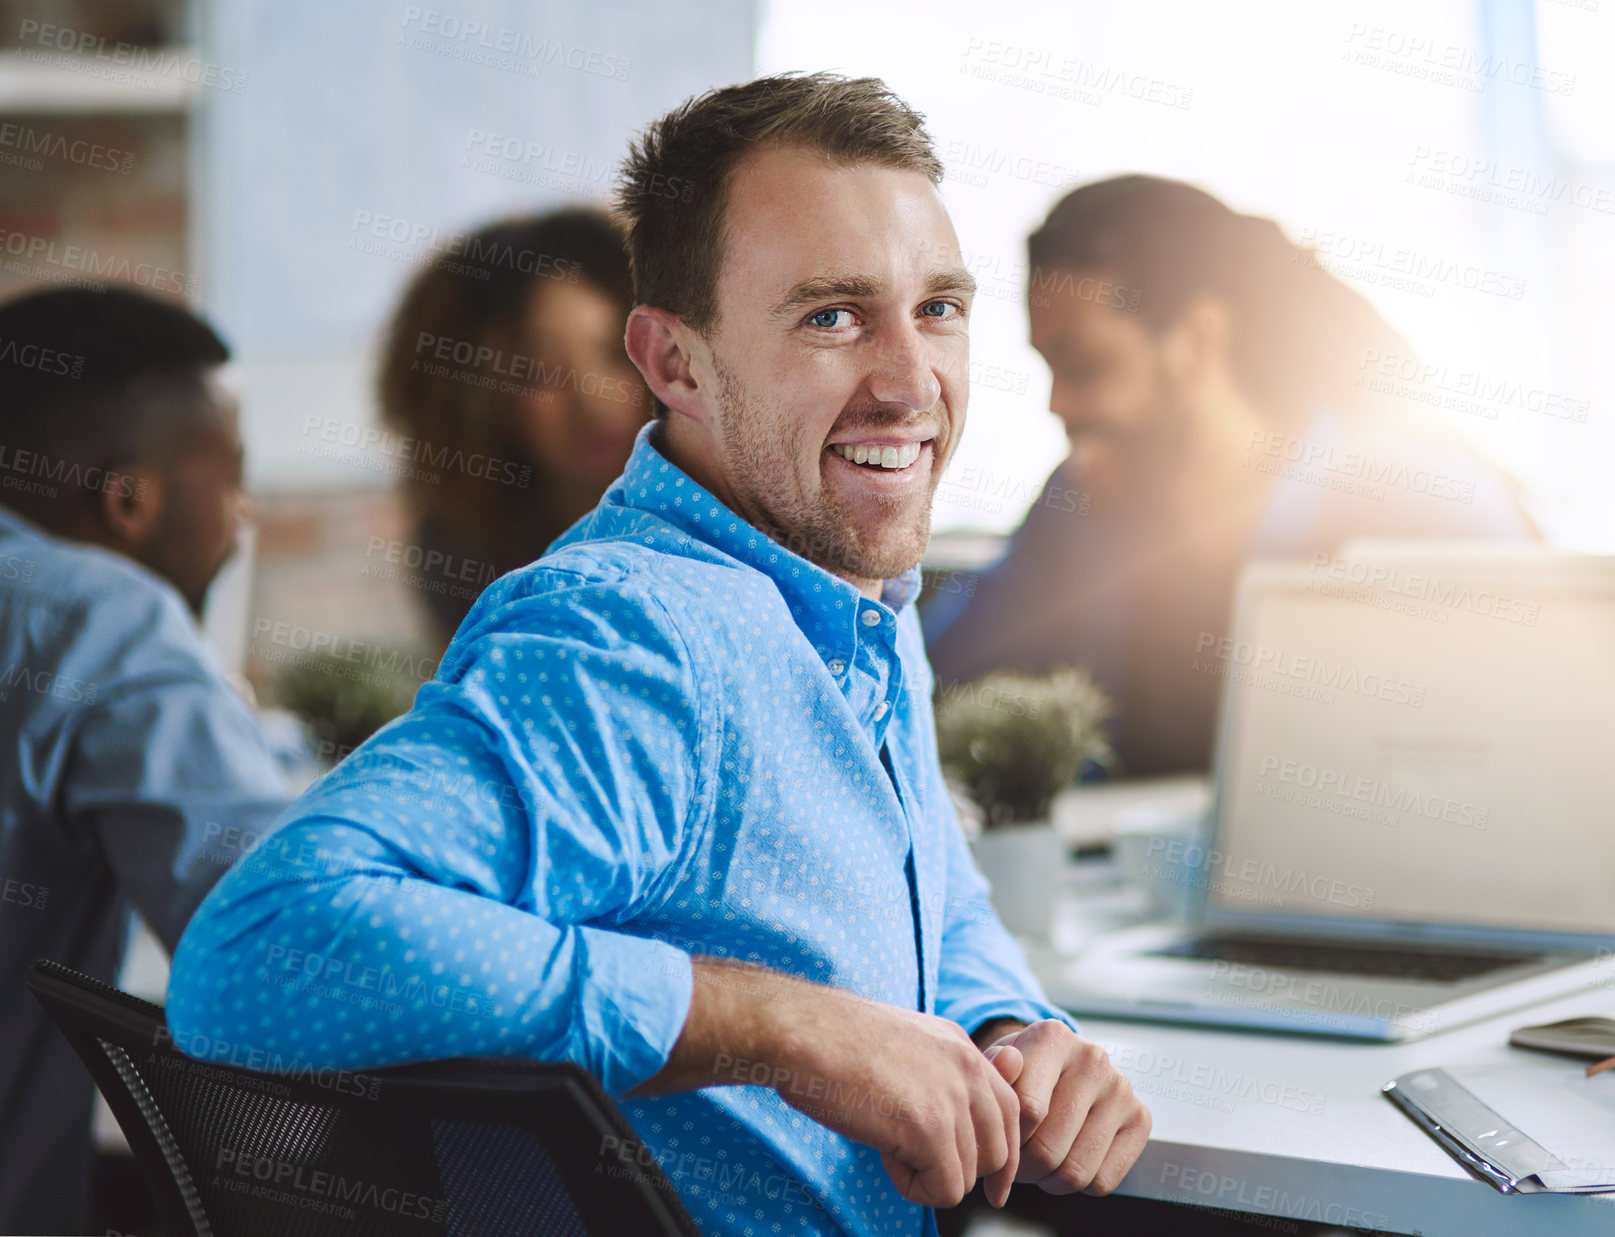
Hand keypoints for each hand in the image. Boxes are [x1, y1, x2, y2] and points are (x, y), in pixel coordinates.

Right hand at [769, 983, 1021, 1208]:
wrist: (801, 1031)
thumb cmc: (832, 1040)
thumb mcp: (901, 1046)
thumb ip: (939, 1076)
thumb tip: (958, 1129)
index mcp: (960, 1045)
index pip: (1011, 1109)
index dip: (1002, 1153)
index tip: (991, 1184)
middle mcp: (967, 1066)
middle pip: (999, 1149)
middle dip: (966, 1172)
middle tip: (921, 1168)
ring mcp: (952, 1096)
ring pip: (969, 1174)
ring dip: (928, 1175)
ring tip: (886, 1145)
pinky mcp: (931, 1129)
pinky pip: (945, 1190)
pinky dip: (914, 1188)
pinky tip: (884, 1156)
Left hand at [980, 1019, 1150, 1196]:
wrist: (1058, 1071)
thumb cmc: (1020, 1075)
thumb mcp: (997, 1068)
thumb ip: (994, 1070)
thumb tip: (1008, 1062)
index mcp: (1053, 1037)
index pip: (1028, 1111)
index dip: (1008, 1139)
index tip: (1001, 1140)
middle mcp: (1093, 1058)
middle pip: (1048, 1149)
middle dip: (1023, 1168)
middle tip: (1017, 1160)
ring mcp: (1121, 1089)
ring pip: (1076, 1172)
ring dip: (1048, 1180)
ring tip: (1039, 1162)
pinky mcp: (1141, 1119)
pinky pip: (1103, 1182)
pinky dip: (1079, 1186)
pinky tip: (1067, 1160)